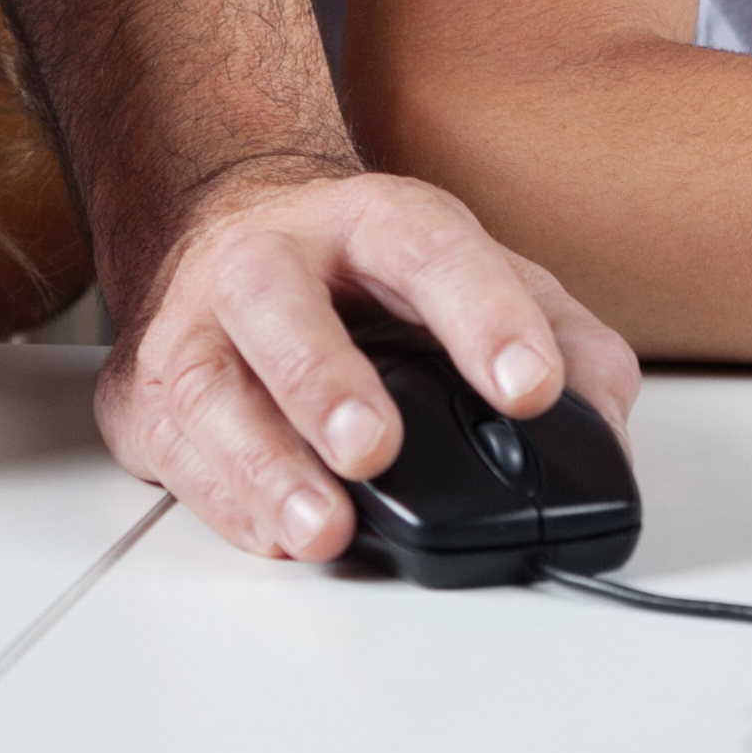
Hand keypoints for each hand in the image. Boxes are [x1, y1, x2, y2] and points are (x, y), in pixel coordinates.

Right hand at [95, 161, 643, 561]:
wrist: (225, 227)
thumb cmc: (360, 271)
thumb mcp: (469, 273)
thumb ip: (554, 333)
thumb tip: (606, 412)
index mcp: (370, 218)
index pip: (430, 246)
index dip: (484, 312)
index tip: (531, 386)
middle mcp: (271, 257)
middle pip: (285, 304)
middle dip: (328, 380)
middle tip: (378, 447)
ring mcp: (196, 323)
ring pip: (213, 389)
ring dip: (266, 466)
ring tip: (323, 525)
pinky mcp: (144, 395)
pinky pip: (177, 454)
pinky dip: (226, 504)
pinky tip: (274, 534)